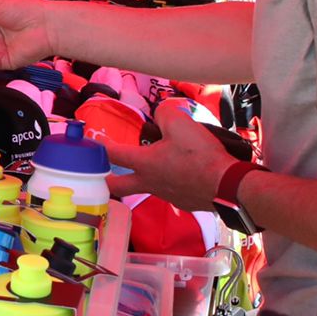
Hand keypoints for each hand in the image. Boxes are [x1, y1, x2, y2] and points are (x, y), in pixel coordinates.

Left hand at [95, 99, 233, 210]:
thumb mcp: (181, 123)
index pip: (113, 154)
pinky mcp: (184, 202)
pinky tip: (182, 174)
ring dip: (142, 178)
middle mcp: (149, 183)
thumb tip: (162, 113)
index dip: (98, 146)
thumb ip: (165, 114)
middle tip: (100, 173)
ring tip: (153, 166)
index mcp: (145, 163)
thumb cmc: (201, 155)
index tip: (87, 142)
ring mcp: (166, 196)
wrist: (229, 186)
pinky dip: (170, 182)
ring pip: (145, 188)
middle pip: (117, 187)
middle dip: (105, 181)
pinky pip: (170, 191)